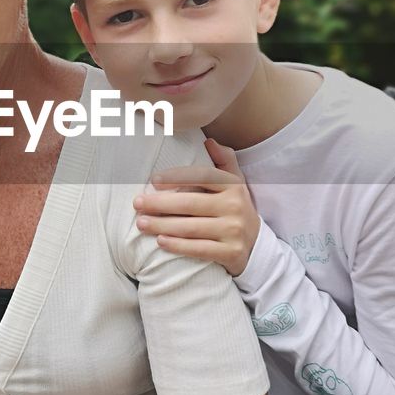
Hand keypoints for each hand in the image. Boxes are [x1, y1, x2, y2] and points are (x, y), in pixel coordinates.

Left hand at [133, 139, 259, 277]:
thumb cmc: (236, 209)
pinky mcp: (230, 253)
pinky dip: (178, 246)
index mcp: (233, 187)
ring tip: (141, 223)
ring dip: (162, 225)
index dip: (177, 177)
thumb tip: (208, 141)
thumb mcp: (236, 184)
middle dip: (159, 204)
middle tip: (137, 204)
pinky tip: (160, 242)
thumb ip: (224, 160)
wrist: (257, 246)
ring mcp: (233, 231)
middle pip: (190, 203)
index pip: (202, 177)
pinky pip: (199, 249)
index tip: (153, 181)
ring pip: (191, 228)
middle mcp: (234, 207)